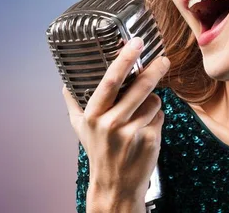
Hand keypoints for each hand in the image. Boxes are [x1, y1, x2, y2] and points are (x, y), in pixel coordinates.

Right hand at [62, 37, 169, 206]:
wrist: (115, 186)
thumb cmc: (100, 152)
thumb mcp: (81, 129)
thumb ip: (74, 103)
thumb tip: (65, 82)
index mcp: (94, 115)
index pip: (110, 80)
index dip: (124, 59)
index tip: (135, 42)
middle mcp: (110, 123)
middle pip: (139, 87)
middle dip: (154, 70)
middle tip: (163, 60)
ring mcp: (131, 132)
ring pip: (154, 101)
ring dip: (153, 104)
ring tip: (140, 117)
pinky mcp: (149, 139)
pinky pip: (161, 116)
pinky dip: (157, 119)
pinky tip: (145, 131)